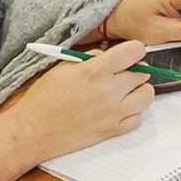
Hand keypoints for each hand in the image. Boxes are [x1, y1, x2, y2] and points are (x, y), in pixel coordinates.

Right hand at [6, 43, 155, 161]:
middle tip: (123, 72)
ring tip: (125, 91)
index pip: (133, 52)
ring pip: (147, 96)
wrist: (33, 131)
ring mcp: (113, 113)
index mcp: (94, 71)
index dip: (135, 49)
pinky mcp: (112, 131)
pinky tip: (119, 109)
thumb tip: (108, 55)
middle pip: (143, 73)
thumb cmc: (43, 98)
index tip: (131, 53)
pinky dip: (133, 112)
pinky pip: (138, 118)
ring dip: (139, 90)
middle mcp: (108, 91)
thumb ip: (90, 58)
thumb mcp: (63, 67)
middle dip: (135, 69)